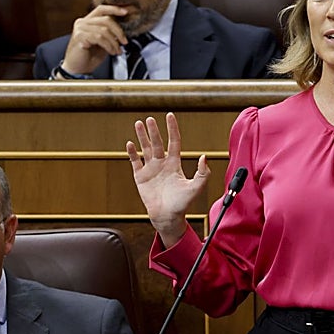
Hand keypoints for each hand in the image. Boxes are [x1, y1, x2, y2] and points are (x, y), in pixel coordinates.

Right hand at [61, 3, 131, 74]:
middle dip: (119, 32)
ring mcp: (80, 28)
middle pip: (106, 20)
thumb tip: (123, 28)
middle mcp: (82, 22)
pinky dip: (108, 45)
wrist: (78, 69)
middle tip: (125, 42)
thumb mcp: (104, 41)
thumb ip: (110, 32)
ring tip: (116, 51)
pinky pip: (99, 38)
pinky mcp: (79, 36)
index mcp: (88, 21)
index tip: (126, 12)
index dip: (114, 9)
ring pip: (104, 30)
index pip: (102, 9)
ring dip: (114, 42)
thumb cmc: (90, 56)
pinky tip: (110, 52)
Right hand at [127, 112, 209, 247]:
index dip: (172, 129)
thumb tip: (204, 157)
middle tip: (150, 119)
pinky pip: (135, 162)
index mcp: (174, 164)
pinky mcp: (140, 177)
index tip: (170, 116)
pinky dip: (132, 153)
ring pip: (145, 149)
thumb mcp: (196, 187)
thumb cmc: (182, 204)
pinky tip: (130, 144)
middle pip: (157, 143)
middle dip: (154, 131)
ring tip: (139, 124)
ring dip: (142, 137)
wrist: (168, 217)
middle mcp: (162, 164)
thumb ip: (202, 173)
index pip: (174, 141)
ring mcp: (151, 169)